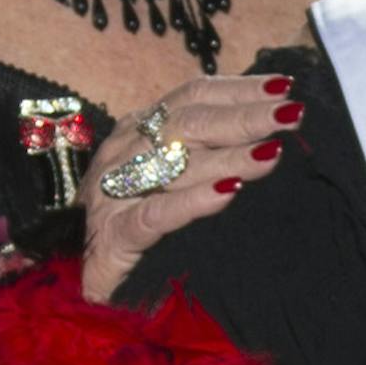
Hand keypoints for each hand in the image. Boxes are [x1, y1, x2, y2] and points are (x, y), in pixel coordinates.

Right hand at [83, 73, 302, 302]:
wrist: (74, 277)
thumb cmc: (134, 222)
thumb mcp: (169, 176)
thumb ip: (205, 150)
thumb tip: (269, 133)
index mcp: (139, 131)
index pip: (193, 96)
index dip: (238, 89)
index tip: (283, 87)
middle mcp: (123, 153)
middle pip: (190, 122)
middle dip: (244, 117)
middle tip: (291, 115)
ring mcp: (112, 195)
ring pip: (175, 164)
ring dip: (228, 156)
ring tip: (271, 153)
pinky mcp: (111, 239)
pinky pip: (154, 215)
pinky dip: (191, 202)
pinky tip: (226, 194)